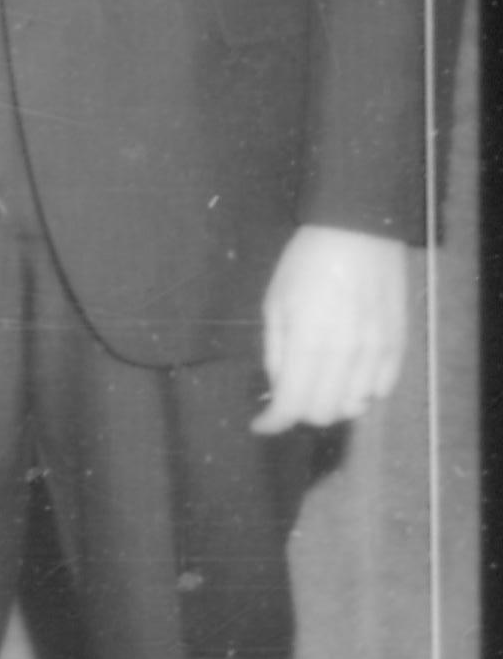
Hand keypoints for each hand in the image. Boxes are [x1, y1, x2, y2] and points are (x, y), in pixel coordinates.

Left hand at [252, 224, 409, 433]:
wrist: (359, 233)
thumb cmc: (305, 264)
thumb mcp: (274, 303)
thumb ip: (276, 351)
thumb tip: (279, 388)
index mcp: (308, 343)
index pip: (293, 405)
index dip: (273, 423)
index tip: (260, 424)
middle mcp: (347, 355)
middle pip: (324, 413)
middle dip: (300, 412)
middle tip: (286, 398)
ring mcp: (377, 353)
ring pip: (355, 407)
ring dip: (331, 404)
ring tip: (316, 384)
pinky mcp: (398, 347)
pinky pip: (381, 390)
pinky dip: (361, 393)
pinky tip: (347, 376)